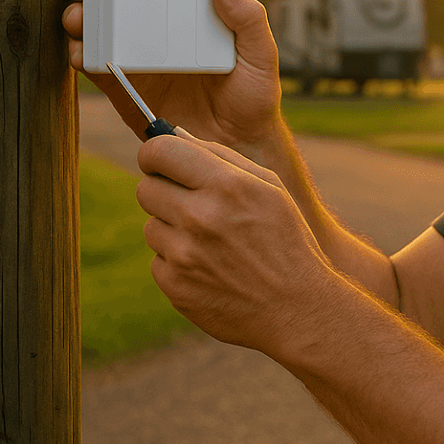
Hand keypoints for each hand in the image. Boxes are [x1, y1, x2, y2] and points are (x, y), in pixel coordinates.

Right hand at [60, 0, 282, 160]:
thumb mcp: (261, 55)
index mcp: (188, 16)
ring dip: (79, 16)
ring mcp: (137, 59)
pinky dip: (81, 56)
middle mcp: (158, 32)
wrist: (236, 147)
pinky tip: (79, 52)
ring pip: (98, 29)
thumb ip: (250, 20)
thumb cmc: (252, 97)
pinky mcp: (124, 89)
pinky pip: (95, 67)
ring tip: (77, 15)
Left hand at [135, 128, 336, 353]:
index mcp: (227, 185)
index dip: (155, 152)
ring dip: (172, 228)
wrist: (296, 307)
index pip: (159, 151)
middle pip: (146, 187)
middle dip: (164, 189)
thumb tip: (176, 136)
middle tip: (189, 200)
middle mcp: (200, 217)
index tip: (161, 159)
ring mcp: (184, 255)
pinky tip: (209, 266)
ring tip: (209, 240)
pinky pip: (158, 259)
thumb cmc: (285, 238)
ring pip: (150, 225)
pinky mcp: (175, 286)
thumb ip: (222, 157)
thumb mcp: (269, 186)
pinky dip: (177, 260)